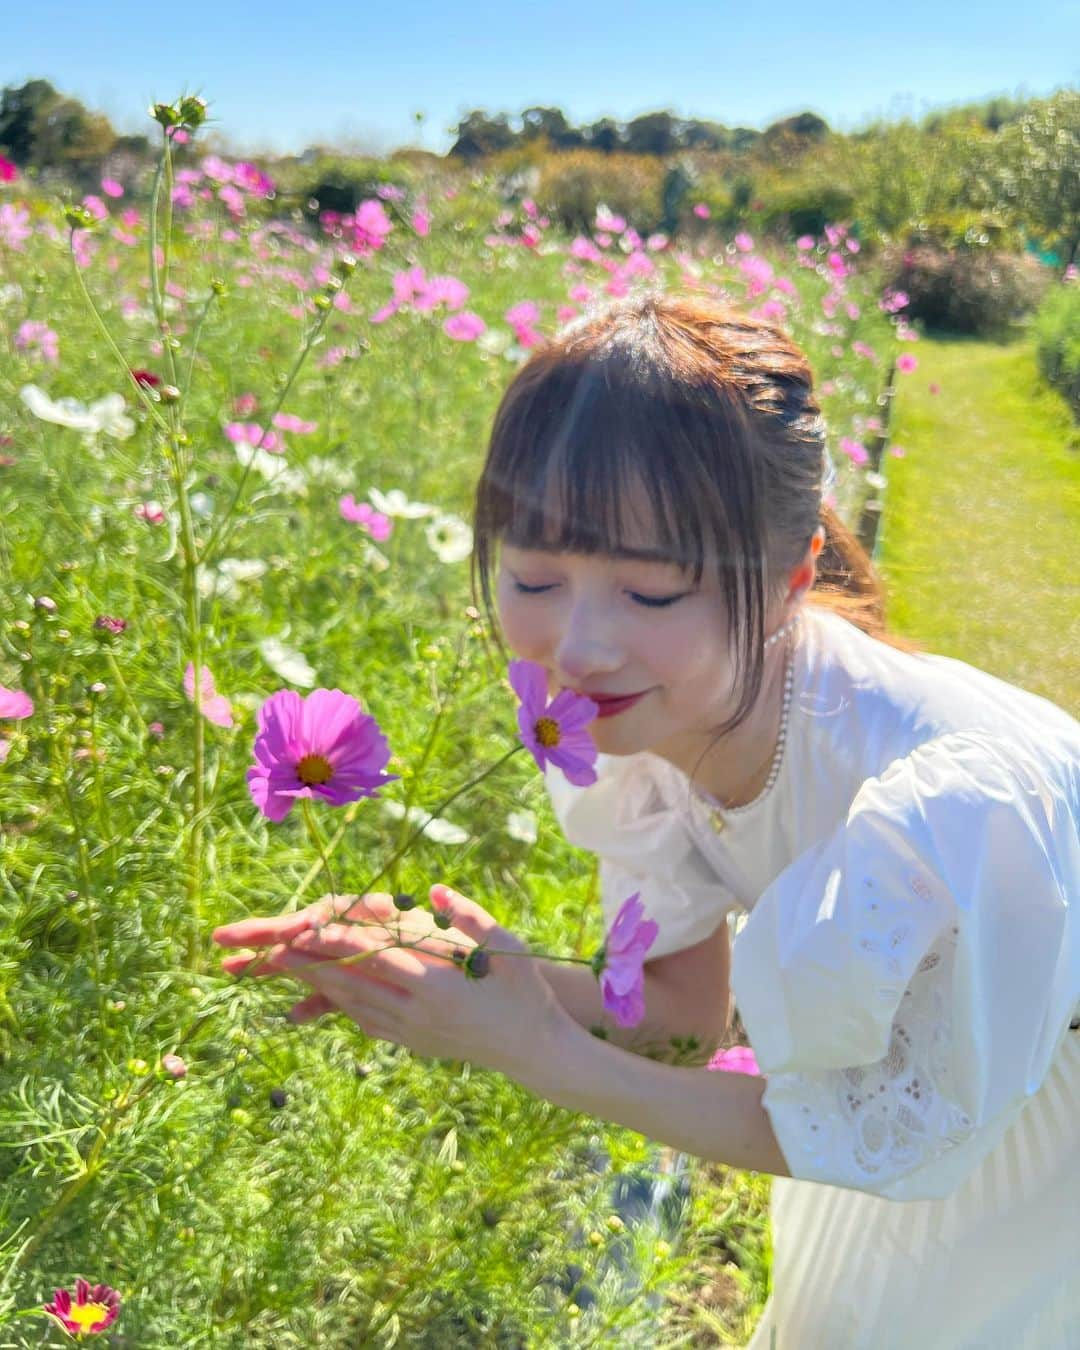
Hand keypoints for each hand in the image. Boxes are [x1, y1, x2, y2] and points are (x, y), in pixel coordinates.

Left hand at [212, 886, 570, 1077]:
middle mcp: (414, 1011)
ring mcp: (410, 1031)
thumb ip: (469, 918)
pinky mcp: (412, 1042)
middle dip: (308, 965)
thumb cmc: (525, 992)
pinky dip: (340, 1005)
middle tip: (267, 949)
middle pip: (349, 983)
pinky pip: (366, 1021)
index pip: (373, 958)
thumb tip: (435, 891)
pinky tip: (321, 995)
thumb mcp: (508, 947)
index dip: (335, 941)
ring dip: (314, 985)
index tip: (301, 927)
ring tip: (279, 969)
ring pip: (351, 1004)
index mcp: (434, 985)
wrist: (534, 1051)